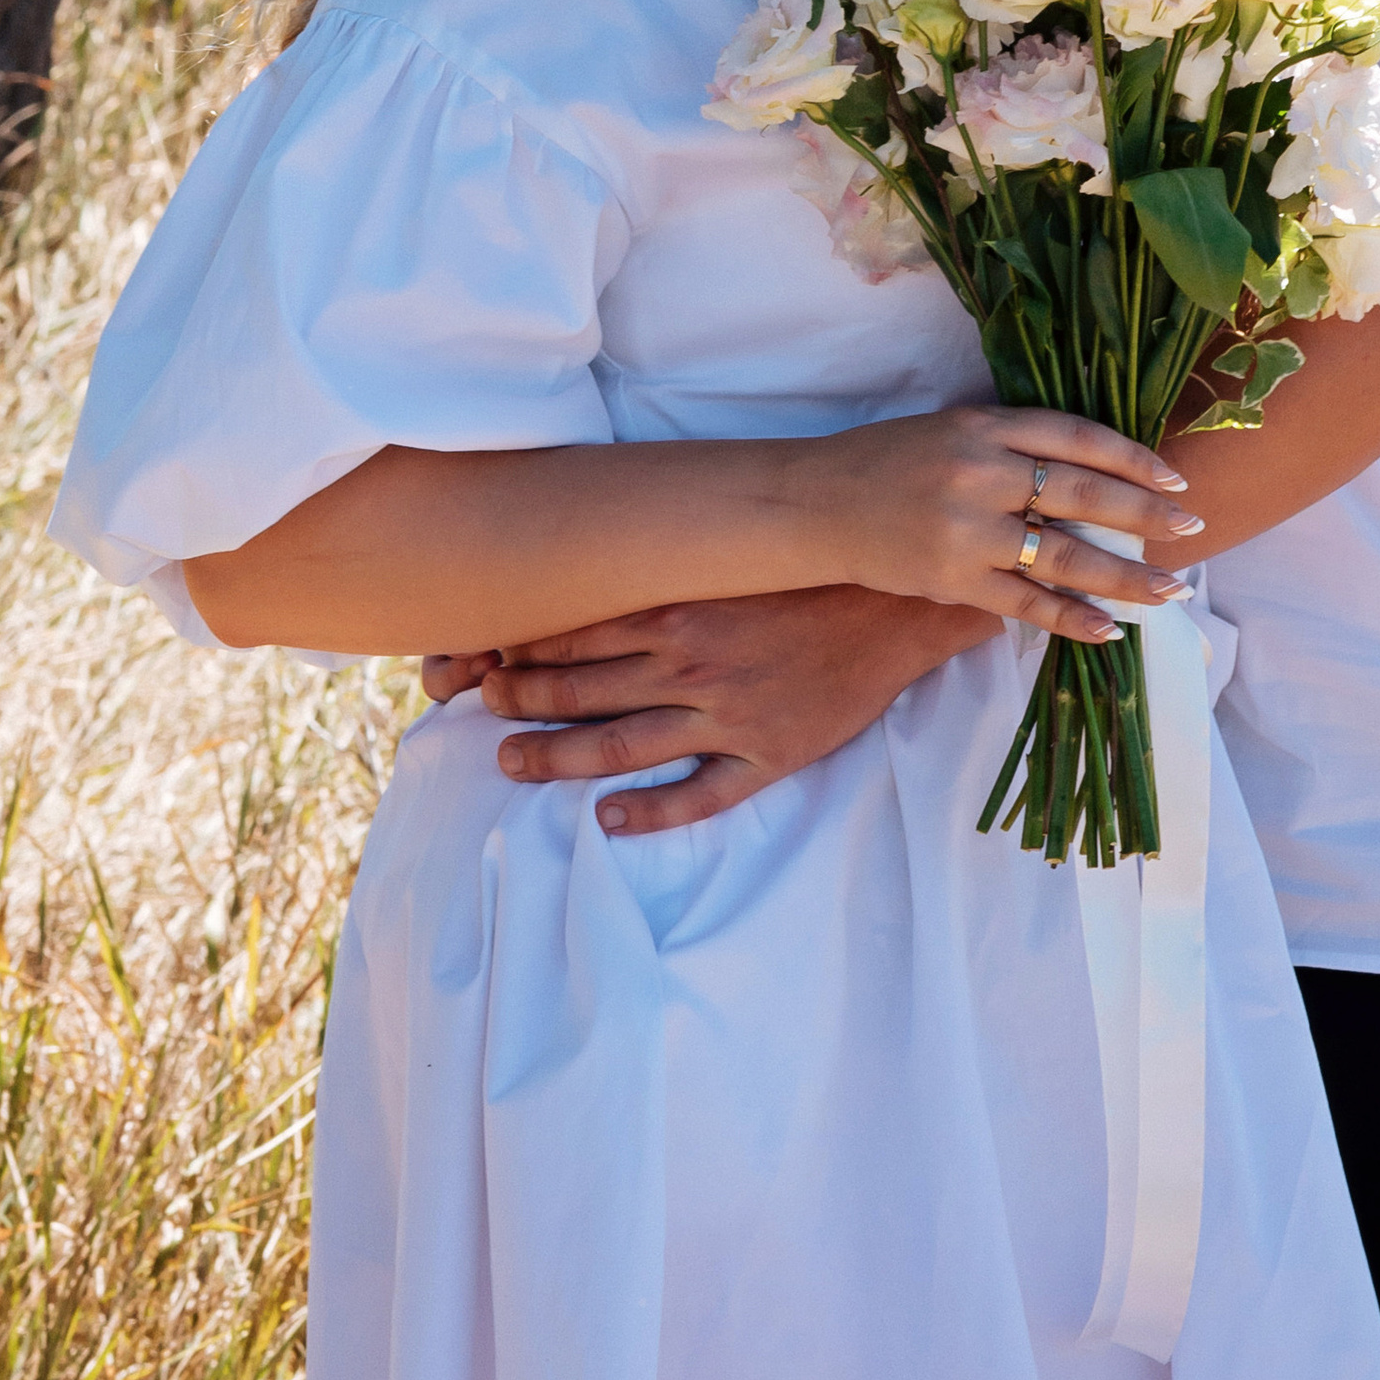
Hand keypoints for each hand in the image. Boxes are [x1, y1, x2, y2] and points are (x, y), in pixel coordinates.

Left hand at [421, 585, 993, 837]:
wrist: (895, 605)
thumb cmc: (808, 575)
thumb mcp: (732, 559)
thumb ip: (667, 572)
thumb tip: (599, 571)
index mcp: (679, 611)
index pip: (577, 635)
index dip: (523, 652)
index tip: (484, 660)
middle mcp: (692, 664)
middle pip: (585, 691)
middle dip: (523, 702)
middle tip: (484, 711)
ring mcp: (728, 715)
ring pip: (623, 745)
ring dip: (560, 758)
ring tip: (513, 764)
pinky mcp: (767, 755)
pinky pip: (700, 794)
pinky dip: (651, 813)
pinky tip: (610, 820)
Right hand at [806, 401, 1202, 626]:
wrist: (816, 504)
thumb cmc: (889, 461)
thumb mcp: (952, 429)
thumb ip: (1013, 443)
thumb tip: (1091, 471)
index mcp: (984, 425)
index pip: (1076, 437)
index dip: (1131, 457)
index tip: (1173, 476)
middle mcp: (981, 473)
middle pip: (1082, 493)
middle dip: (1145, 514)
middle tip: (1192, 527)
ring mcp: (968, 530)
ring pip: (1065, 555)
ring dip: (1125, 576)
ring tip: (1169, 590)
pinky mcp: (954, 580)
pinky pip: (1026, 603)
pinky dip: (1071, 618)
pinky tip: (1109, 630)